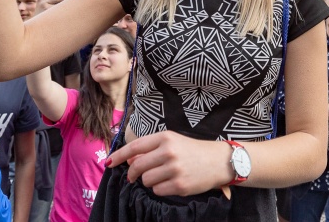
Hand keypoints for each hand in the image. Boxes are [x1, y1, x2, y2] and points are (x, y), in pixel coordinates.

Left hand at [108, 131, 232, 195]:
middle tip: (133, 176)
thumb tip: (128, 160)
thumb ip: (150, 149)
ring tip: (161, 176)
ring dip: (149, 181)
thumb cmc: (193, 150)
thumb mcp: (172, 142)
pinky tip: (170, 183)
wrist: (220, 161)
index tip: (108, 162)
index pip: (134, 147)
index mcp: (165, 137)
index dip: (119, 156)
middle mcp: (169, 152)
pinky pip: (157, 191)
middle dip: (132, 173)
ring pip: (146, 180)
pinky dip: (160, 189)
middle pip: (137, 166)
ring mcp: (174, 169)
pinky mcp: (180, 184)